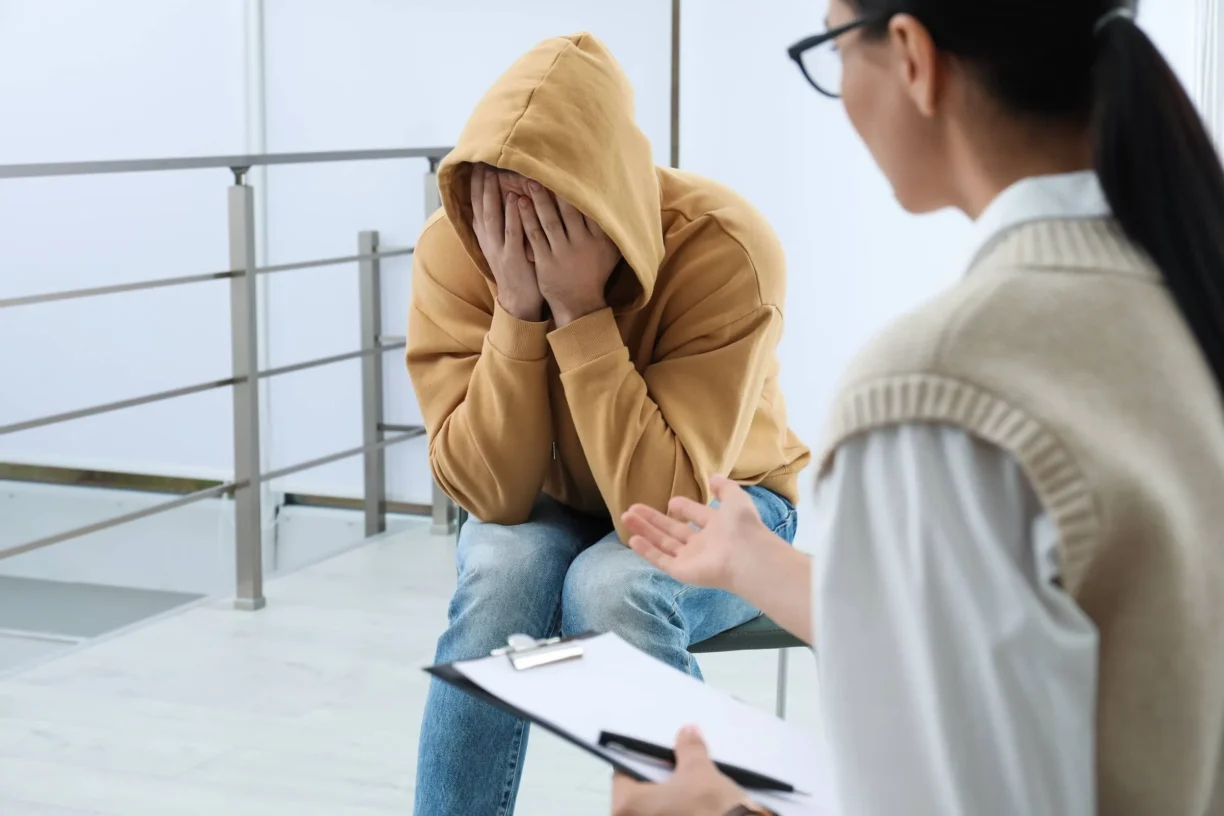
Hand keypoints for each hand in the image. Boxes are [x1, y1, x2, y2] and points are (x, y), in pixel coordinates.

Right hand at [470, 164, 542, 320]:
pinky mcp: (513, 258)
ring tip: (493, 174)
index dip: (475, 186)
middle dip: (480, 185)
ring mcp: (499, 250)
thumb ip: (502, 224)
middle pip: (480, 208)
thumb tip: (504, 198)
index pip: (476, 206)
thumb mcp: (504, 245)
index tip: (476, 165)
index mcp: (486, 238)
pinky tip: (517, 199)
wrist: (520, 301)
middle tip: (481, 161)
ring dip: (492, 195)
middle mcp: (488, 241)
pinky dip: (513, 215)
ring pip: (492, 218)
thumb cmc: (517, 269)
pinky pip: (513, 233)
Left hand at [518, 181, 619, 326]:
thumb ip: (612, 230)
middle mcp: (582, 244)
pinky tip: (519, 203)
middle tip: (544, 169)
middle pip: (567, 211)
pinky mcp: (545, 261)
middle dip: (555, 189)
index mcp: (599, 239)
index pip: (588, 208)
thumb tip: (618, 202)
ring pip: (549, 220)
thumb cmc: (595, 274)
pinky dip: (527, 218)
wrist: (579, 304)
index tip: (569, 171)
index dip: (578, 189)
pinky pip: (535, 235)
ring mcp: (562, 253)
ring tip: (529, 181)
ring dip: (538, 199)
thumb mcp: (611, 253)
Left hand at [612, 726, 751, 815]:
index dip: (642, 763)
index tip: (658, 760)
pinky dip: (677, 814)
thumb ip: (688, 749)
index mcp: (627, 805)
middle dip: (655, 787)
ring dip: (667, 805)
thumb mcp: (699, 771)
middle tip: (676, 776)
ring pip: (653, 812)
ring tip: (689, 796)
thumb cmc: (711, 810)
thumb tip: (687, 733)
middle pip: (636, 798)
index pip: (622, 775)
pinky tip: (696, 810)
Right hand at [621, 475, 775, 593]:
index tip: (671, 502)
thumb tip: (712, 477)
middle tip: (633, 508)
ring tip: (626, 517)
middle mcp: (703, 544)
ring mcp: (691, 559)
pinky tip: (632, 539)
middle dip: (653, 519)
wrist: (747, 555)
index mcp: (717, 528)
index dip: (684, 508)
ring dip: (644, 530)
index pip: (695, 517)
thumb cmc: (742, 526)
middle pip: (672, 530)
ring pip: (662, 544)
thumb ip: (724, 488)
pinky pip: (661, 560)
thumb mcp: (736, 498)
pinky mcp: (682, 571)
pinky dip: (646, 551)